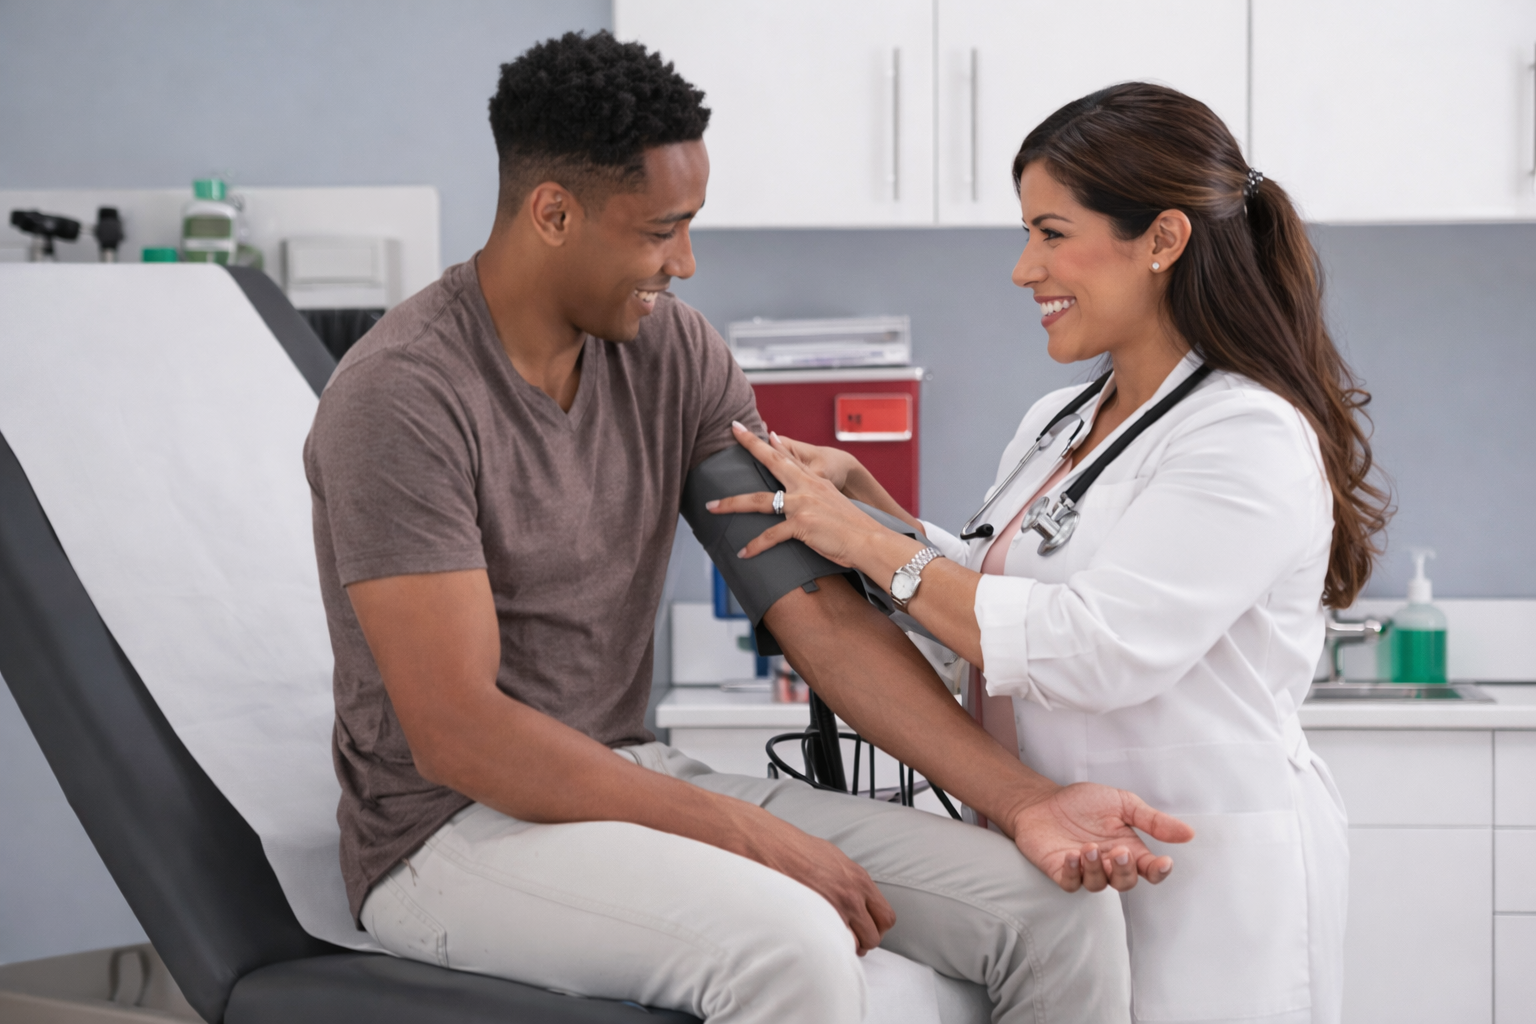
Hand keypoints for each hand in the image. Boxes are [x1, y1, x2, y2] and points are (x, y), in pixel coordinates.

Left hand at [706, 422, 908, 570]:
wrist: (869, 541)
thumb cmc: (853, 527)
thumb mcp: (834, 501)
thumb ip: (816, 491)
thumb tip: (805, 486)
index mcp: (814, 480)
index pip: (787, 455)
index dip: (768, 441)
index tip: (751, 430)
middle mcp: (806, 487)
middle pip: (771, 461)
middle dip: (749, 445)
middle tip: (731, 431)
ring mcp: (802, 505)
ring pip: (758, 501)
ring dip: (731, 504)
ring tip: (711, 507)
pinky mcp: (802, 525)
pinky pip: (770, 536)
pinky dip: (755, 546)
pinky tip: (742, 553)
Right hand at [731, 802, 895, 954]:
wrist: (763, 843)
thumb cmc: (792, 847)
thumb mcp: (831, 857)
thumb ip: (848, 879)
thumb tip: (854, 895)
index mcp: (858, 879)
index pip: (885, 916)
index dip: (875, 927)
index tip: (864, 929)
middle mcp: (850, 896)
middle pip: (874, 935)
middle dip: (864, 941)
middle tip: (848, 940)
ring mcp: (831, 910)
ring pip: (854, 945)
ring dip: (845, 947)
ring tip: (830, 942)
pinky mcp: (810, 918)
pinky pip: (829, 944)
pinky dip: (827, 947)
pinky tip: (815, 939)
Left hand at [1007, 783, 1194, 892]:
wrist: (1042, 800)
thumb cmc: (1081, 803)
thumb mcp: (1122, 803)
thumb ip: (1152, 820)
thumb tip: (1188, 833)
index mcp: (1127, 849)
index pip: (1149, 870)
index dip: (1159, 871)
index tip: (1163, 862)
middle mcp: (1108, 863)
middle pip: (1126, 883)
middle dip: (1125, 871)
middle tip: (1119, 852)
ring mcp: (1084, 870)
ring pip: (1098, 885)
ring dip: (1097, 869)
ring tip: (1089, 848)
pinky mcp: (1061, 872)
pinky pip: (1071, 883)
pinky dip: (1073, 873)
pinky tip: (1071, 856)